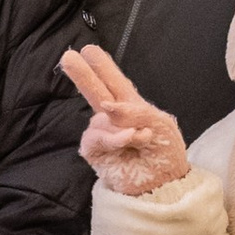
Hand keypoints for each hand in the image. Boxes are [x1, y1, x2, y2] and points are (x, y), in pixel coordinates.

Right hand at [61, 44, 191, 195]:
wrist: (162, 184)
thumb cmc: (165, 154)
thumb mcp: (160, 124)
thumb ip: (135, 110)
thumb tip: (106, 106)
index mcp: (132, 106)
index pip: (115, 82)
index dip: (103, 66)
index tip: (89, 49)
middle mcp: (114, 118)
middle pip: (95, 91)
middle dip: (83, 74)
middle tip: (68, 57)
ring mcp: (103, 134)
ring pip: (100, 118)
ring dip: (122, 126)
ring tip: (142, 138)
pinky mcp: (95, 151)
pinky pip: (96, 137)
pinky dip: (113, 138)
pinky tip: (128, 141)